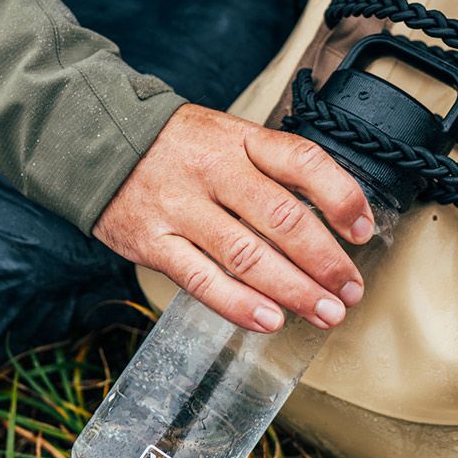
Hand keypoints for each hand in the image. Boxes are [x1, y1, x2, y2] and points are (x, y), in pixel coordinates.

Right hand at [93, 104, 373, 332]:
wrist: (94, 142)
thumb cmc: (176, 148)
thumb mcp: (226, 137)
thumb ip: (268, 170)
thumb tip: (327, 221)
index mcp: (239, 140)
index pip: (303, 161)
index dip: (342, 197)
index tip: (363, 230)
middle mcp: (213, 170)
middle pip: (282, 219)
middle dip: (326, 262)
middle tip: (350, 292)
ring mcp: (180, 206)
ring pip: (248, 255)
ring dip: (294, 291)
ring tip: (325, 314)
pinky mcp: (152, 241)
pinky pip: (202, 280)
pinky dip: (240, 305)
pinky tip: (270, 321)